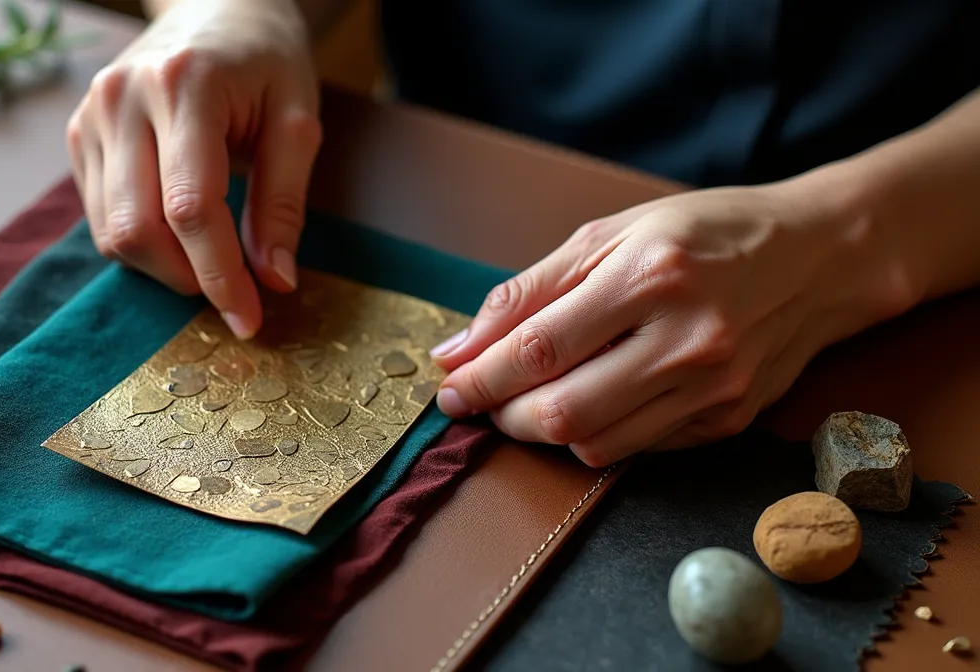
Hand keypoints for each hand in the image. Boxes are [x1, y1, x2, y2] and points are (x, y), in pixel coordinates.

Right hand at [67, 0, 322, 338]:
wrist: (212, 4)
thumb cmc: (265, 58)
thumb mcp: (297, 118)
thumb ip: (284, 201)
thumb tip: (274, 281)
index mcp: (184, 86)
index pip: (191, 208)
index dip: (219, 275)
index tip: (248, 320)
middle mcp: (123, 99)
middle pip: (137, 229)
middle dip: (187, 279)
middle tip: (233, 292)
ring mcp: (91, 116)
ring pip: (111, 233)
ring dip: (162, 268)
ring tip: (210, 259)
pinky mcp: (78, 135)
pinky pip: (100, 217)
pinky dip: (140, 244)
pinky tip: (178, 234)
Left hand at [429, 181, 914, 466]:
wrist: (819, 256)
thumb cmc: (704, 235)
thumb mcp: (611, 235)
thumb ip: (527, 292)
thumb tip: (458, 349)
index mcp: (650, 276)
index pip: (539, 349)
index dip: (481, 378)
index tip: (448, 390)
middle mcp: (687, 339)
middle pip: (563, 412)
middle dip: (504, 416)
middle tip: (483, 402)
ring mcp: (715, 388)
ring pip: (596, 445)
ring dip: (544, 433)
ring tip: (530, 403)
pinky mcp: (729, 420)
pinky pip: (638, 450)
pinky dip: (596, 437)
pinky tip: (591, 403)